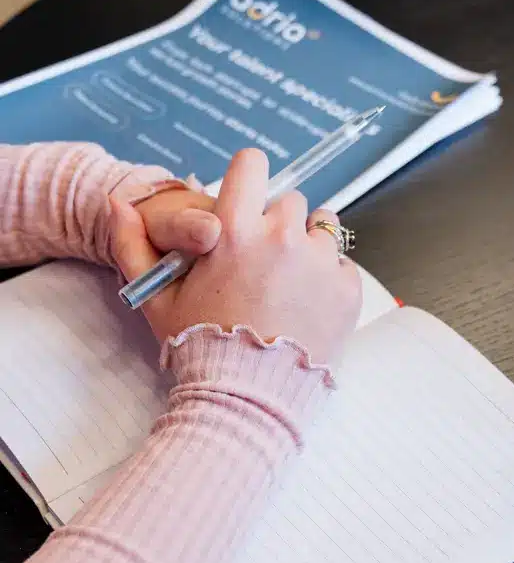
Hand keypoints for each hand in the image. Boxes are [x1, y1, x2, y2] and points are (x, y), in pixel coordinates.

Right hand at [111, 149, 361, 364]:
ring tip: (291, 281)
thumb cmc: (200, 347)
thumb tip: (116, 201)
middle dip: (277, 222)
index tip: (248, 199)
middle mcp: (282, 237)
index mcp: (235, 230)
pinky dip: (329, 277)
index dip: (249, 178)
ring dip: (308, 243)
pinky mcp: (347, 287)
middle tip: (265, 261)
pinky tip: (309, 304)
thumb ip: (133, 246)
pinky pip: (342, 263)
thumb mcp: (156, 299)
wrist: (249, 398)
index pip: (252, 164)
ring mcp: (320, 262)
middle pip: (289, 201)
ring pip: (323, 225)